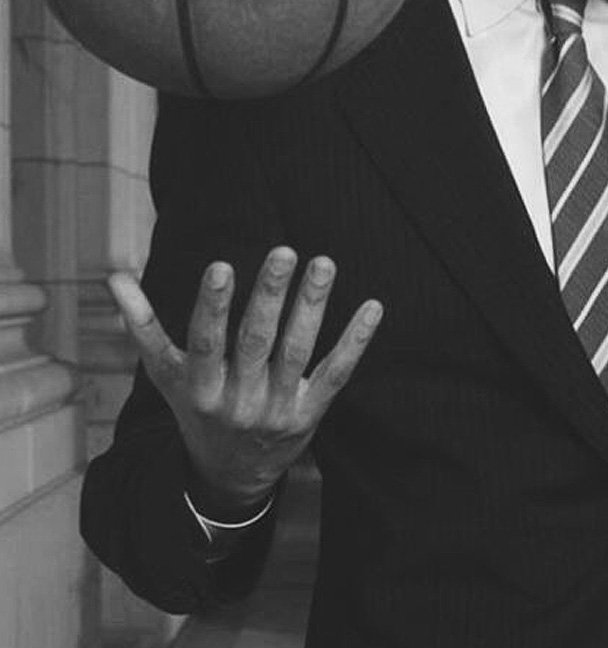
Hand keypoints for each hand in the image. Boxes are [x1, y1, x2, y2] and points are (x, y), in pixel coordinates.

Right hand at [108, 247, 381, 513]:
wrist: (231, 477)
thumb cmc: (198, 410)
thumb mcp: (168, 375)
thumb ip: (143, 325)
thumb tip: (113, 277)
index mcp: (200, 389)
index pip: (205, 343)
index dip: (212, 306)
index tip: (221, 265)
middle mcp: (239, 401)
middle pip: (256, 342)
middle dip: (270, 295)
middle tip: (285, 250)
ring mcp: (278, 409)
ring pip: (297, 351)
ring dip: (312, 305)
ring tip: (324, 263)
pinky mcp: (311, 413)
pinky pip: (336, 373)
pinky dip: (356, 341)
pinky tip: (373, 307)